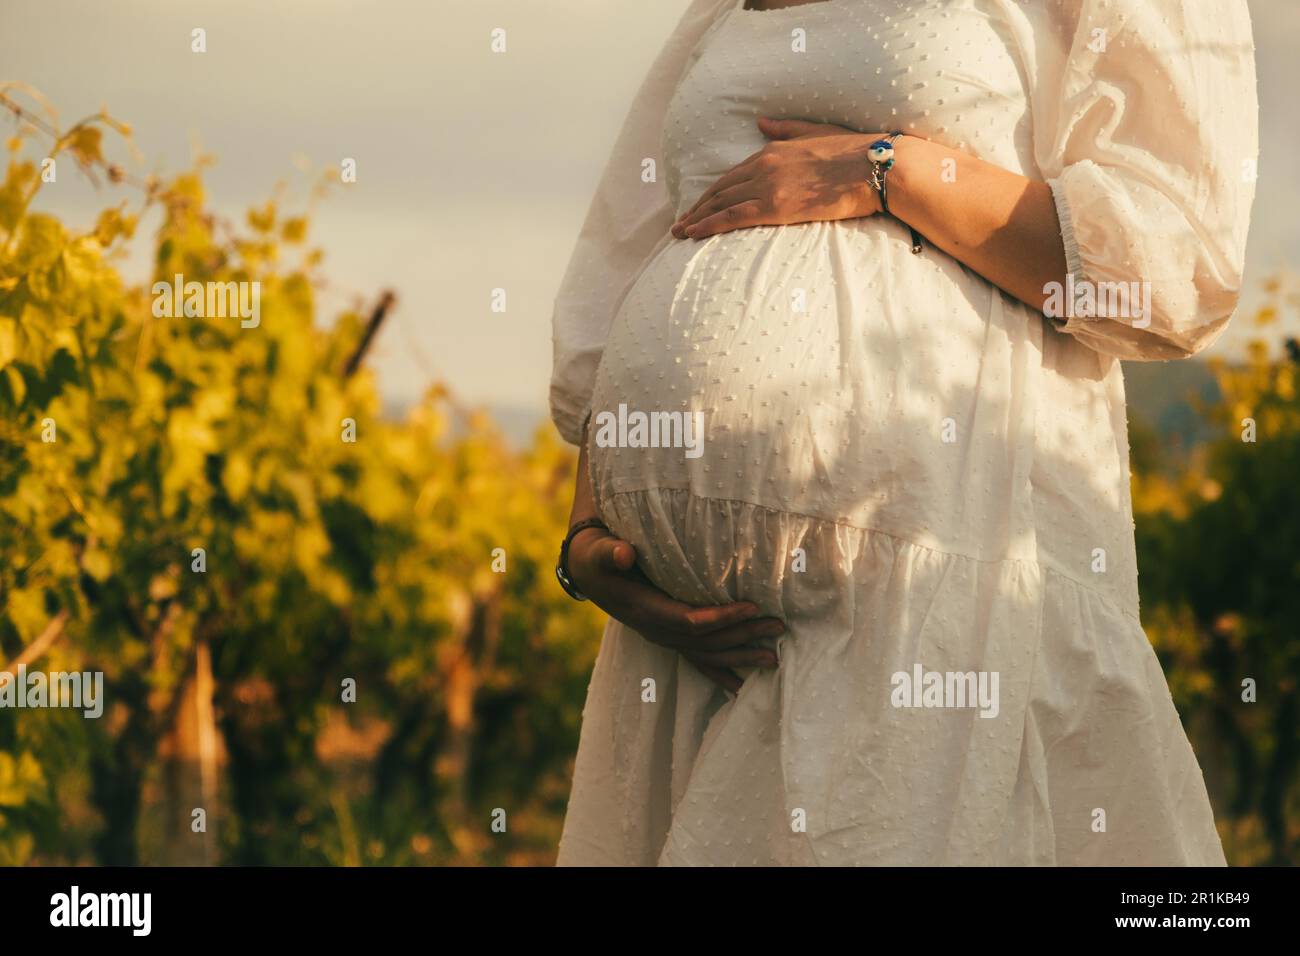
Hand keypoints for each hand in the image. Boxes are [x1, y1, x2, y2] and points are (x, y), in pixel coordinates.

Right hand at [567, 524, 785, 692]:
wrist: (589, 574)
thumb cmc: (599, 557)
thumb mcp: (599, 551)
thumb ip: (610, 552)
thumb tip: (623, 553)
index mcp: (645, 610)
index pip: (689, 620)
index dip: (721, 617)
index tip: (752, 606)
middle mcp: (657, 631)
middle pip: (706, 640)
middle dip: (743, 635)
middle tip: (778, 626)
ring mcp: (663, 638)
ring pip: (707, 654)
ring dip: (740, 656)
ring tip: (773, 658)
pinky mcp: (668, 637)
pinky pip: (697, 660)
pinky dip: (719, 673)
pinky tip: (740, 685)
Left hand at [671, 117, 883, 240]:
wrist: (872, 167)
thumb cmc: (853, 152)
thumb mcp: (815, 133)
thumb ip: (785, 129)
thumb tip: (761, 123)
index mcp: (772, 150)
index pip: (733, 175)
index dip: (713, 191)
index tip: (700, 203)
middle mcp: (763, 166)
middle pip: (720, 190)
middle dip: (698, 207)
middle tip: (681, 222)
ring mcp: (767, 186)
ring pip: (720, 204)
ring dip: (697, 219)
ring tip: (681, 233)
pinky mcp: (774, 207)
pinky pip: (732, 217)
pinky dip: (708, 225)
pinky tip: (694, 235)